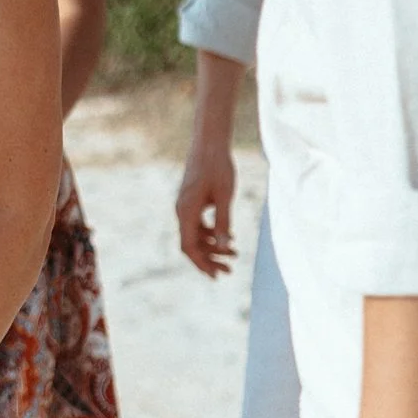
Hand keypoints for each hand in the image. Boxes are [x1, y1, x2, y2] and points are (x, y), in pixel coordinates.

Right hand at [176, 132, 236, 276]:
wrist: (209, 142)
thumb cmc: (218, 166)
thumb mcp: (225, 195)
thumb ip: (223, 222)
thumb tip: (224, 246)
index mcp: (186, 211)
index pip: (189, 247)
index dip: (202, 263)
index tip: (215, 276)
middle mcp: (182, 211)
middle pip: (192, 244)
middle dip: (210, 259)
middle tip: (229, 271)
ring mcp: (185, 206)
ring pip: (197, 235)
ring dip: (213, 247)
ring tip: (235, 254)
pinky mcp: (192, 201)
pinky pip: (198, 225)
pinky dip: (212, 233)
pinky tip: (229, 237)